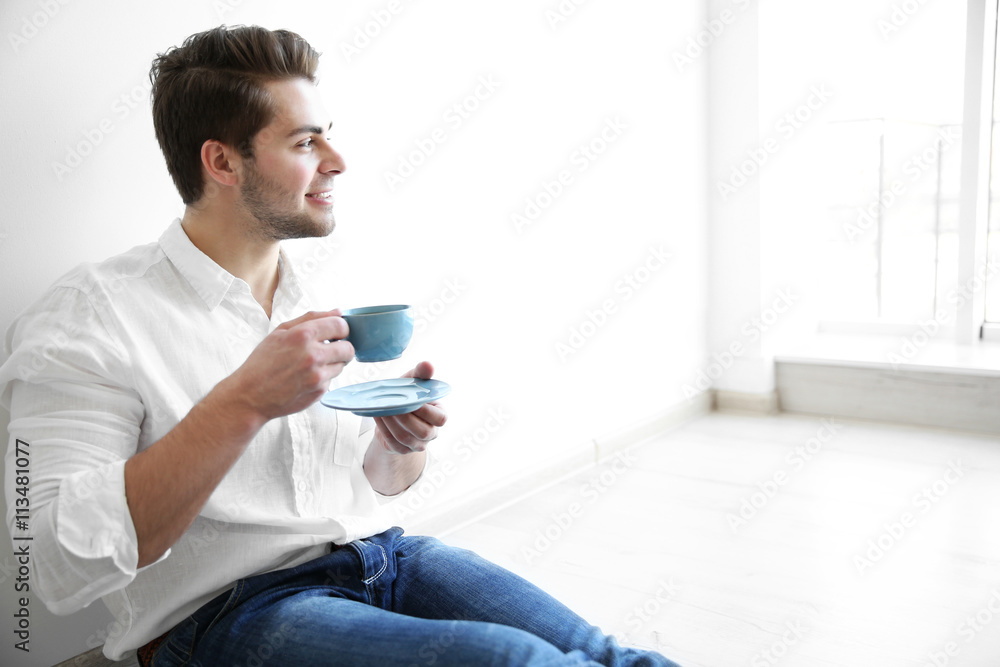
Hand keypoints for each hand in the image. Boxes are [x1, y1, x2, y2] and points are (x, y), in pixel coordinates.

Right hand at [225, 309, 353, 420]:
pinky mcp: (319, 391)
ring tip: (311, 365)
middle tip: (329, 349)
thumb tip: (338, 312)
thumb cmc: (262, 362)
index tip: (336, 333)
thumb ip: (311, 318)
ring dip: (332, 363)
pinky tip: (305, 378)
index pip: (341, 325)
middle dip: (342, 347)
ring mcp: (318, 376)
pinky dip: (323, 378)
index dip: (341, 328)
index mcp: (303, 335)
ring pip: (342, 365)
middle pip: (348, 348)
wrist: (250, 395)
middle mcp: (313, 355)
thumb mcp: (280, 332)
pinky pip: (331, 380)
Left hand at [373, 361, 446, 454]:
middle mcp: (431, 433)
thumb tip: (428, 365)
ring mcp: (417, 444)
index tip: (412, 400)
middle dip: (405, 418)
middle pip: (422, 432)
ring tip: (382, 409)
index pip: (440, 419)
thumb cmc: (408, 394)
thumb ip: (421, 373)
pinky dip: (384, 430)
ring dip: (392, 423)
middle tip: (392, 405)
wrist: (393, 412)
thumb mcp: (414, 382)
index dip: (427, 411)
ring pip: (405, 438)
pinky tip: (378, 417)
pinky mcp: (402, 449)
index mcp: (439, 416)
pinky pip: (393, 443)